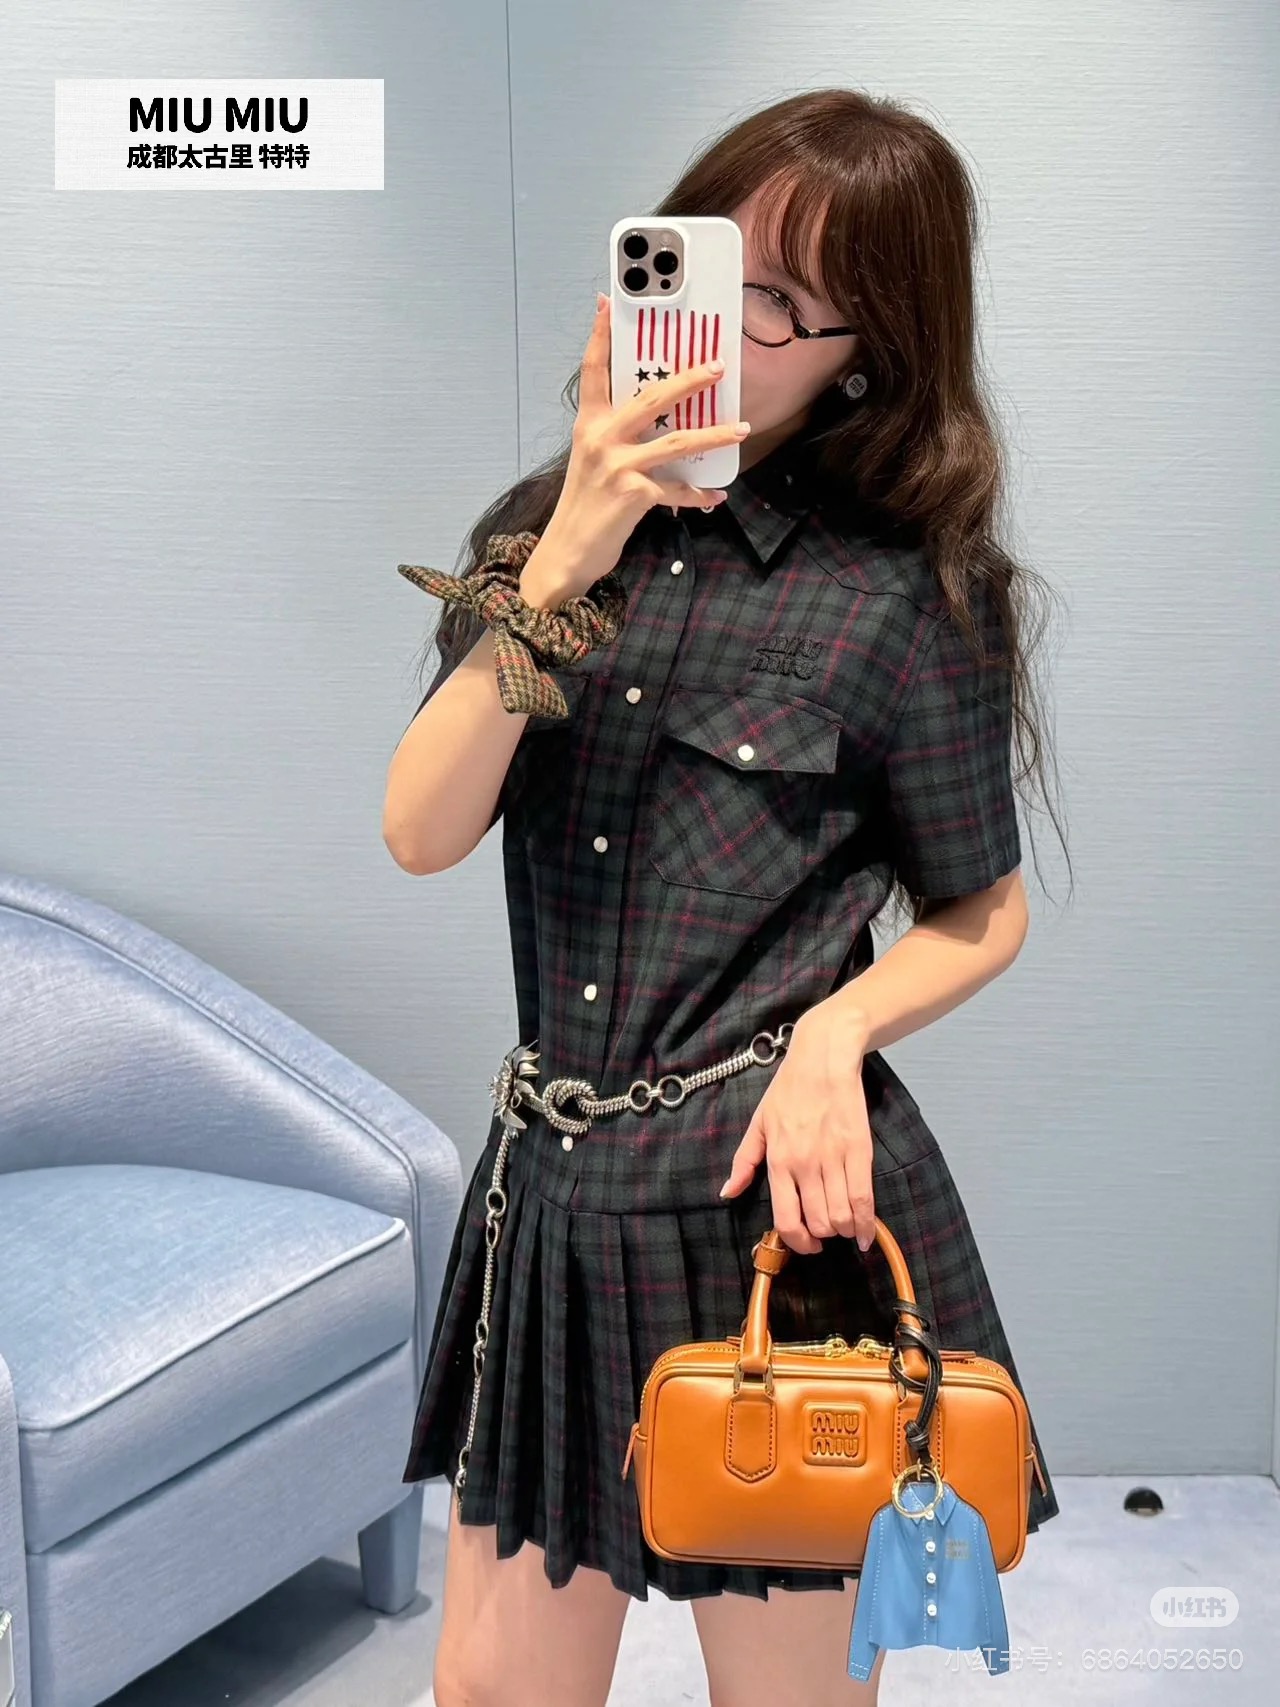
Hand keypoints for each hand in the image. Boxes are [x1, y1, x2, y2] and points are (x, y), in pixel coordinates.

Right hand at [534, 292, 751, 599]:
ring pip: (676, 441)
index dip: (601, 335)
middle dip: (689, 380)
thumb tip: (659, 422)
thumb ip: (616, 436)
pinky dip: (699, 495)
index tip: (608, 301)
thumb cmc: (585, 506)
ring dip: (713, 435)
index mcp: (589, 425)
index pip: (594, 371)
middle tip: (718, 367)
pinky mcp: (633, 494)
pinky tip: (716, 496)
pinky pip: (677, 490)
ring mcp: (617, 465)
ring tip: (742, 429)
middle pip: (651, 397)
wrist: (567, 552)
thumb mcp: (592, 461)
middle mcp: (600, 438)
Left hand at [717, 1012, 875, 1255]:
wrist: (823, 1058)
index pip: (786, 1220)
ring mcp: (833, 1158)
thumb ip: (744, 1162)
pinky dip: (867, 1224)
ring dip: (845, 1229)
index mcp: (778, 1161)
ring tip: (846, 1224)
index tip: (808, 1245)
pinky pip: (864, 1198)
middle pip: (818, 1223)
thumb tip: (727, 1193)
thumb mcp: (758, 1124)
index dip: (799, 1242)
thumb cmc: (788, 1090)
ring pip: (841, 1215)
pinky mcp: (859, 1150)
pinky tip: (866, 1234)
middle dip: (824, 1235)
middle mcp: (804, 1164)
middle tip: (828, 1230)